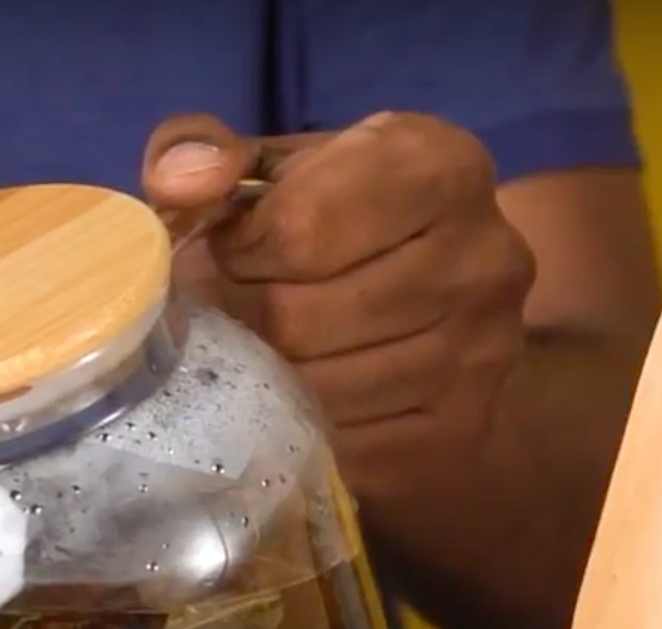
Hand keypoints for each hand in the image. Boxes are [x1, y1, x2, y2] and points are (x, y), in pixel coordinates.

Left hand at [140, 113, 537, 501]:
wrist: (445, 313)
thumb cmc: (344, 225)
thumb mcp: (281, 170)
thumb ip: (207, 151)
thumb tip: (175, 180)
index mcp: (441, 165)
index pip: (302, 226)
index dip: (242, 249)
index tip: (238, 252)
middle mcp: (485, 255)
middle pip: (303, 317)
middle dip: (250, 317)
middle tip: (249, 309)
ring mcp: (485, 349)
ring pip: (320, 389)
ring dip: (272, 376)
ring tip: (274, 349)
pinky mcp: (465, 426)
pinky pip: (345, 443)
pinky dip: (306, 426)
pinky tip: (305, 397)